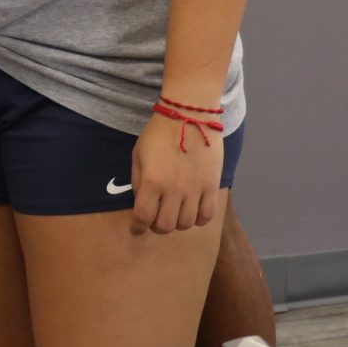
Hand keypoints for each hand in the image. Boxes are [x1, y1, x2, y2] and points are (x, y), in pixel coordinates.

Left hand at [129, 110, 224, 234]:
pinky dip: (199, 220)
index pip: (143, 217)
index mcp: (152, 181)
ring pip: (187, 224)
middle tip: (154, 221)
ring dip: (177, 224)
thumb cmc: (158, 133)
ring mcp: (195, 190)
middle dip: (156, 227)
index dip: (137, 228)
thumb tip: (140, 202)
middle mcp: (173, 190)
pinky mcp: (212, 186)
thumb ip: (138, 181)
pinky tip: (192, 213)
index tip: (136, 230)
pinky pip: (207, 215)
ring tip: (173, 215)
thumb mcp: (138, 155)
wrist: (188, 116)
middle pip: (165, 226)